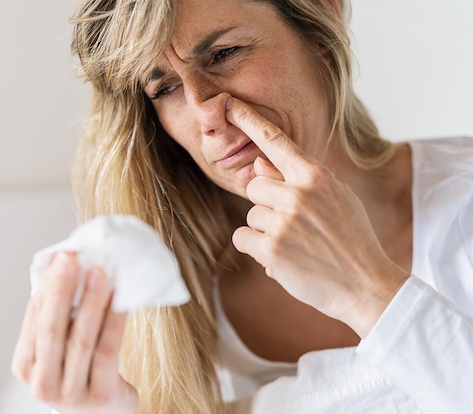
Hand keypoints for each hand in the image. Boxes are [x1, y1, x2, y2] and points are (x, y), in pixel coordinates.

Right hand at [11, 252, 138, 412]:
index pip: (34, 317)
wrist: (103, 413)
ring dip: (90, 302)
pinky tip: (120, 300)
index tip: (61, 255)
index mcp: (25, 365)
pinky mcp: (99, 397)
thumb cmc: (81, 369)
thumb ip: (58, 314)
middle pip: (51, 328)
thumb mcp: (61, 345)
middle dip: (61, 289)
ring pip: (80, 339)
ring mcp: (69, 394)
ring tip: (99, 273)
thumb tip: (65, 265)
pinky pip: (106, 352)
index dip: (48, 285)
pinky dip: (113, 322)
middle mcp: (42, 383)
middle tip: (71, 258)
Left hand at [225, 97, 408, 336]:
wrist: (367, 285)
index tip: (228, 105)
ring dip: (264, 231)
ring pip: (249, 214)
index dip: (249, 120)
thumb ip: (297, 179)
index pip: (276, 141)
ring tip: (295, 245)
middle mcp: (299, 194)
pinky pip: (241, 238)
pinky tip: (282, 259)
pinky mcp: (271, 248)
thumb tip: (258, 163)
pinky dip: (255, 249)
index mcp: (316, 176)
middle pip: (254, 186)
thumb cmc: (350, 240)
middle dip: (267, 205)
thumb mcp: (335, 199)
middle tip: (294, 226)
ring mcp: (284, 221)